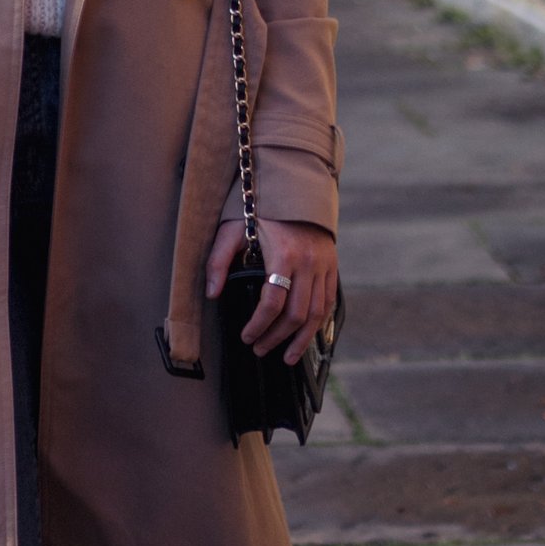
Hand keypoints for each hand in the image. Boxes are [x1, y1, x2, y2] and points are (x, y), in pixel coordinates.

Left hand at [204, 213, 339, 364]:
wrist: (296, 189)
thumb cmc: (261, 210)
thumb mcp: (233, 228)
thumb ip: (218, 260)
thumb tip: (212, 294)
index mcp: (284, 254)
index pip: (273, 302)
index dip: (259, 325)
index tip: (247, 336)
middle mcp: (309, 262)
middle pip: (296, 314)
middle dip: (276, 337)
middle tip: (259, 348)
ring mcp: (324, 266)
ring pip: (316, 314)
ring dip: (301, 340)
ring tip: (286, 356)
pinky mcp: (332, 267)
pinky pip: (328, 303)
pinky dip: (318, 325)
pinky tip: (306, 337)